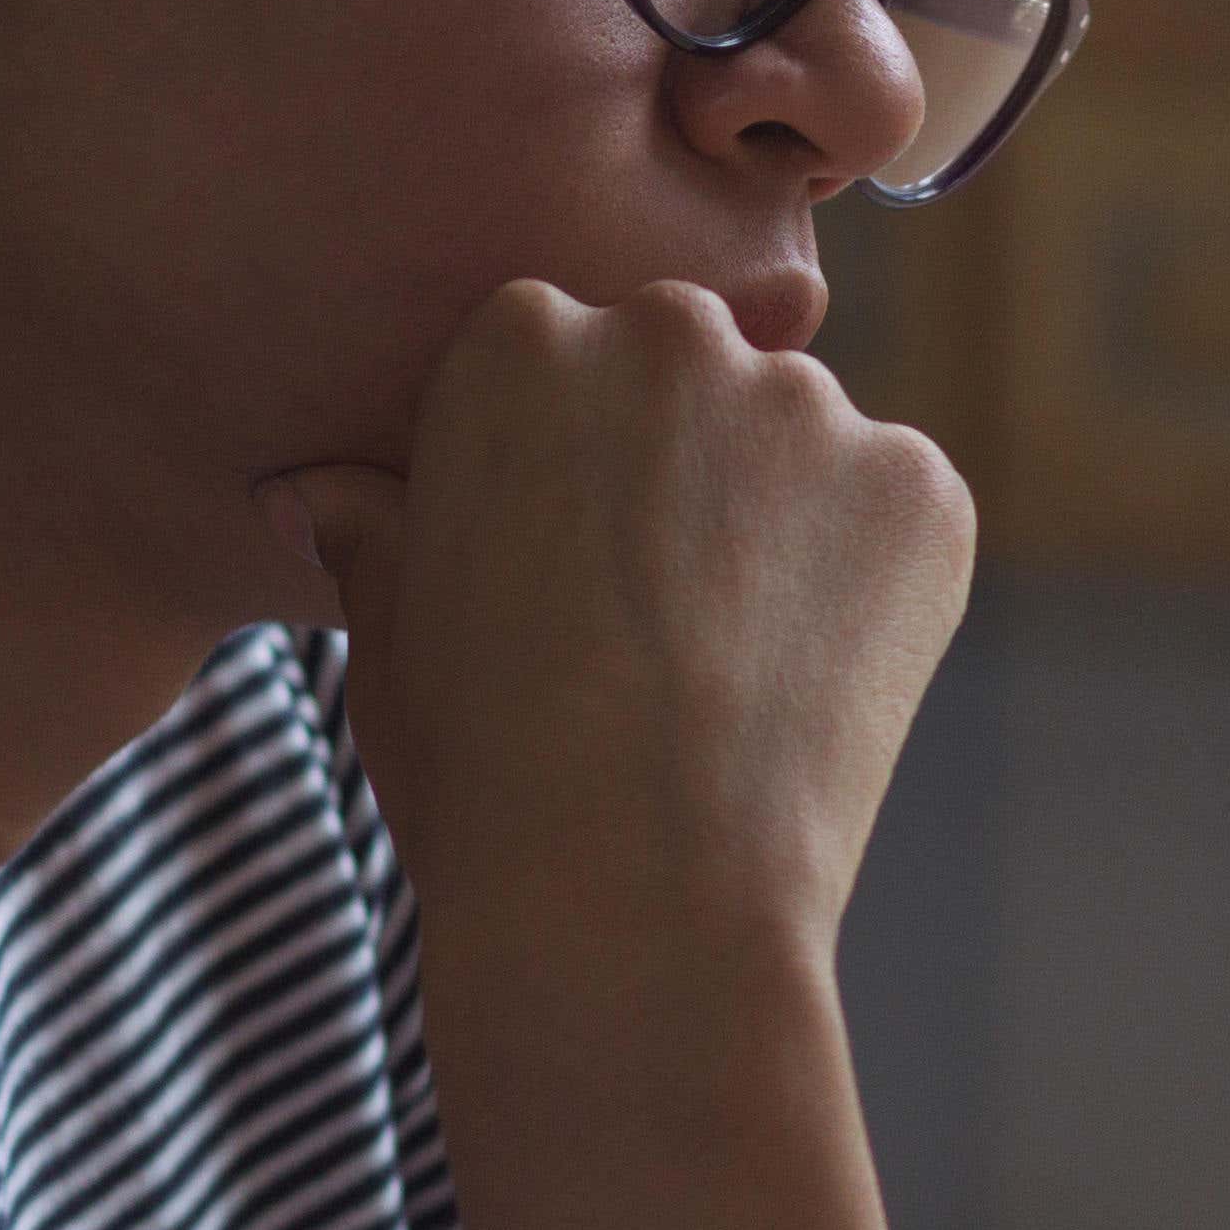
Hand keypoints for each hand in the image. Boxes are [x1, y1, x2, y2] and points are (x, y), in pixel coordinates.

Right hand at [272, 277, 973, 970]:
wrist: (634, 889)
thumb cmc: (484, 771)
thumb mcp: (390, 639)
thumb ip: (372, 533)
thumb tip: (307, 491)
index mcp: (519, 342)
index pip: (564, 355)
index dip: (568, 467)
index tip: (565, 563)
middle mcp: (670, 339)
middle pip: (691, 371)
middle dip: (683, 463)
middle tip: (660, 615)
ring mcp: (810, 408)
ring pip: (803, 441)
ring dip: (785, 517)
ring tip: (737, 664)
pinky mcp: (921, 486)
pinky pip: (900, 509)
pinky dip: (878, 578)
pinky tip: (817, 680)